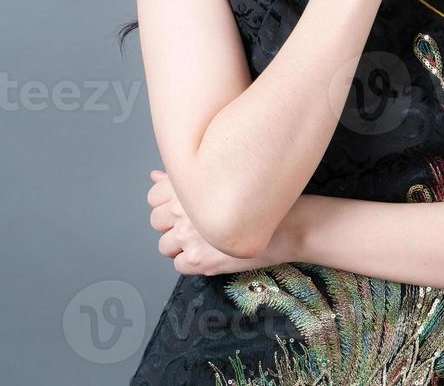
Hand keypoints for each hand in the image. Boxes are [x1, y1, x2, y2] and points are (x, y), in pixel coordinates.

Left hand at [147, 169, 284, 275]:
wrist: (290, 224)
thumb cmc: (263, 198)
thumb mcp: (223, 179)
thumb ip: (183, 178)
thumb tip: (154, 177)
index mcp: (189, 185)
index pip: (153, 196)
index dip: (166, 203)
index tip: (181, 207)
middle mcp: (184, 209)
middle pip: (156, 221)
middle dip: (171, 225)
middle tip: (195, 226)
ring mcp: (190, 237)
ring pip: (164, 246)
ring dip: (179, 246)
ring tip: (203, 242)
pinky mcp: (200, 261)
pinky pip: (179, 266)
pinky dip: (191, 263)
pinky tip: (210, 254)